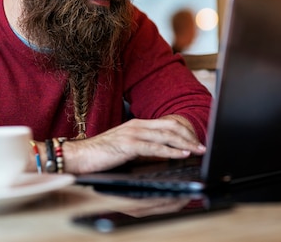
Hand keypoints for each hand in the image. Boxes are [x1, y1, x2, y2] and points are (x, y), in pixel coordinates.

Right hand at [62, 116, 205, 173]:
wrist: (79, 156)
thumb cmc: (100, 154)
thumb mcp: (125, 147)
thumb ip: (142, 146)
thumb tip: (161, 153)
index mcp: (137, 124)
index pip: (167, 124)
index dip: (184, 131)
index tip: (195, 141)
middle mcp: (137, 125)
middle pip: (171, 127)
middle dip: (189, 136)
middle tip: (202, 146)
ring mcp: (133, 134)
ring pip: (166, 135)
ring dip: (185, 143)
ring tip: (197, 150)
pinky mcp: (129, 145)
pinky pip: (155, 147)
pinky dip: (171, 150)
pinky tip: (181, 154)